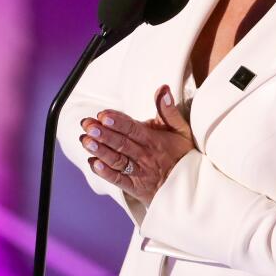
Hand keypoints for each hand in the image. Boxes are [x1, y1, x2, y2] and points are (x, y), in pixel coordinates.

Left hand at [79, 85, 194, 206]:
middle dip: (103, 133)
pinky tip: (93, 164)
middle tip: (87, 125)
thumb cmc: (183, 154)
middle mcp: (144, 155)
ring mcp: (138, 172)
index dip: (117, 122)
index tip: (103, 115)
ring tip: (85, 141)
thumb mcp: (181, 130)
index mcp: (153, 139)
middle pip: (121, 143)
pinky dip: (105, 173)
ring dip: (100, 151)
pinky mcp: (134, 187)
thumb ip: (169, 110)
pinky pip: (118, 180)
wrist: (189, 186)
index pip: (132, 128)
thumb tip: (163, 89)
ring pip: (117, 160)